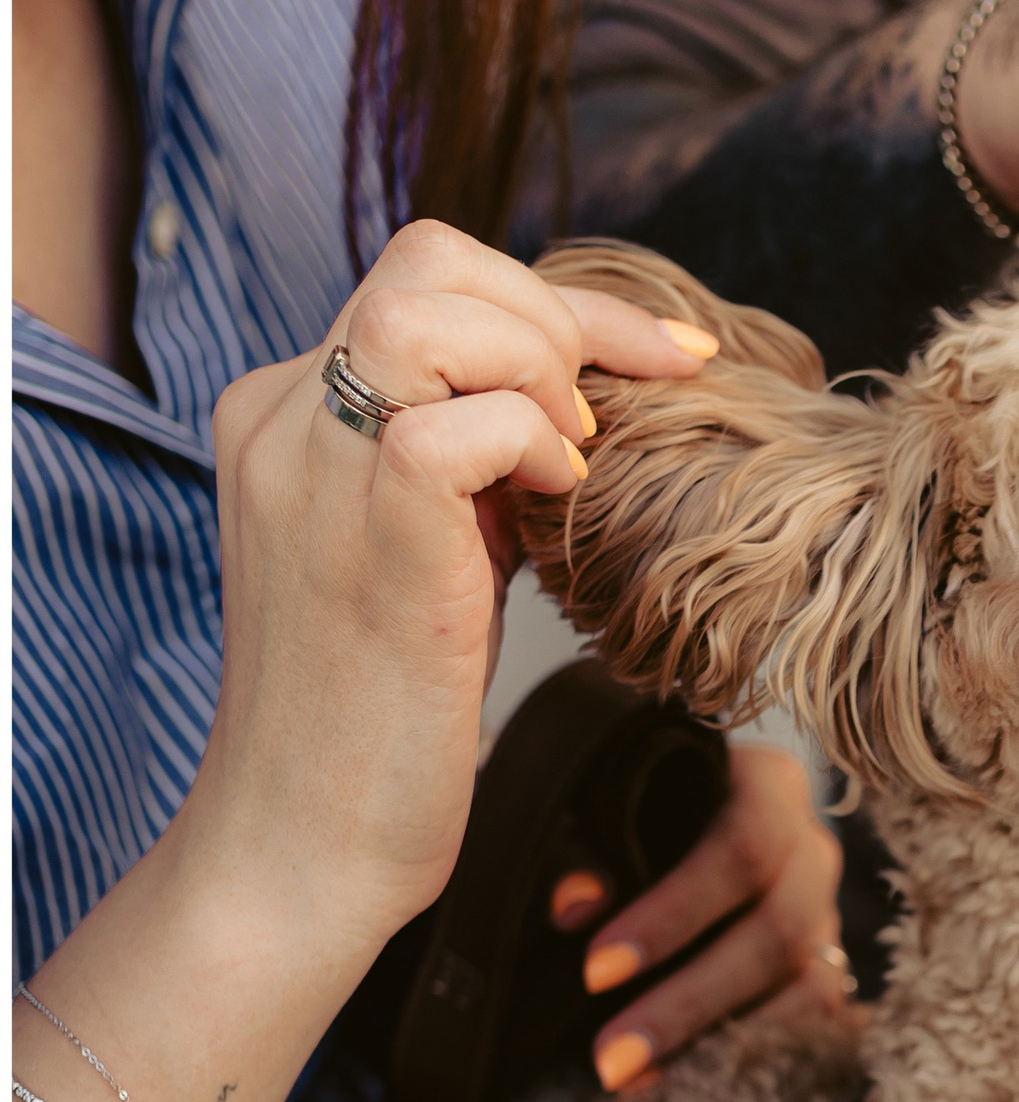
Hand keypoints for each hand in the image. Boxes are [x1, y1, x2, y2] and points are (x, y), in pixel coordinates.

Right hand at [186, 223, 716, 967]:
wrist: (304, 842)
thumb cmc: (383, 710)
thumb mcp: (427, 545)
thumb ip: (469, 460)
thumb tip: (577, 398)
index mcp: (286, 413)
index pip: (422, 277)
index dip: (551, 303)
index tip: (655, 360)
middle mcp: (281, 421)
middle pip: (425, 258)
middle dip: (558, 315)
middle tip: (610, 416)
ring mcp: (311, 475)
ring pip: (423, 308)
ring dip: (536, 364)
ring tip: (570, 458)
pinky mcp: (368, 542)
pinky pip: (454, 422)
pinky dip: (530, 438)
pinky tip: (557, 499)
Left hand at [550, 743, 848, 1092]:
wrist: (662, 833)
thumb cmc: (623, 813)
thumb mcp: (596, 808)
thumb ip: (578, 844)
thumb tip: (576, 906)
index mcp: (767, 786)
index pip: (742, 846)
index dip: (672, 913)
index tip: (595, 970)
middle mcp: (812, 848)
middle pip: (778, 929)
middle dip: (688, 1001)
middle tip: (607, 1057)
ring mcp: (827, 914)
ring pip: (804, 986)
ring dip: (716, 1042)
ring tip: (630, 1081)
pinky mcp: (827, 970)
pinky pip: (811, 1025)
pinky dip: (748, 1057)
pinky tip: (678, 1084)